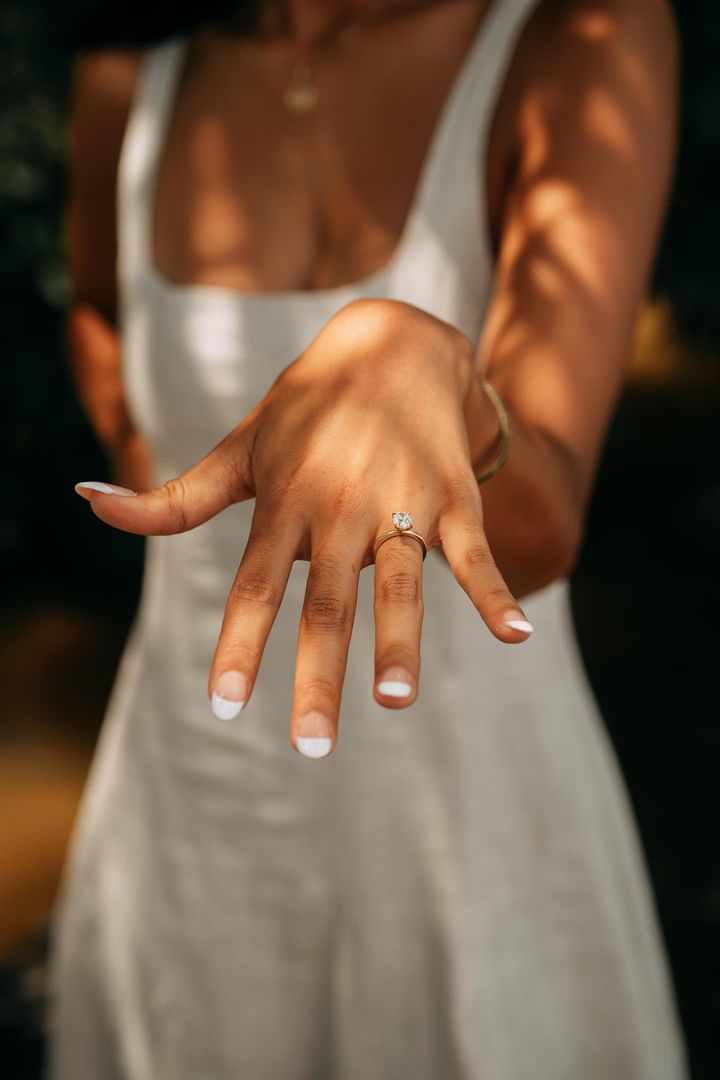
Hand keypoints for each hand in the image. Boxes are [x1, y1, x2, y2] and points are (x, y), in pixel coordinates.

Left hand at [75, 300, 533, 757]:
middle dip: (318, 677)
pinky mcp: (453, 498)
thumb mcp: (239, 449)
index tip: (227, 705)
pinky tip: (518, 637)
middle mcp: (341, 507)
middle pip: (327, 602)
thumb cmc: (305, 410)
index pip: (256, 585)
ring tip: (395, 700)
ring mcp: (401, 502)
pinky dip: (496, 593)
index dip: (242, 646)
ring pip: (400, 582)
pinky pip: (474, 552)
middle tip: (312, 747)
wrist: (392, 343)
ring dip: (401, 642)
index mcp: (285, 502)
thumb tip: (91, 504)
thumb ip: (175, 497)